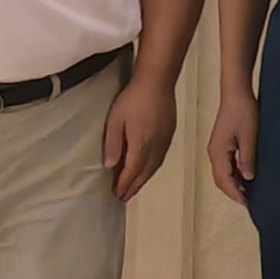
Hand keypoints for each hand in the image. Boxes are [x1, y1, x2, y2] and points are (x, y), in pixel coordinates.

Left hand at [104, 73, 179, 199]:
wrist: (157, 81)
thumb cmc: (132, 99)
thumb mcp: (115, 120)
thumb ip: (113, 143)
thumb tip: (110, 166)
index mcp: (141, 144)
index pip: (132, 170)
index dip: (124, 183)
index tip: (116, 194)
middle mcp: (156, 146)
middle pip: (145, 172)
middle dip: (134, 186)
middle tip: (124, 197)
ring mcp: (165, 139)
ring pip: (155, 166)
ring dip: (144, 179)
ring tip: (135, 187)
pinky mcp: (170, 133)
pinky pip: (161, 157)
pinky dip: (153, 168)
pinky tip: (148, 168)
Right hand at [205, 89, 258, 205]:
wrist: (236, 93)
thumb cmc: (244, 112)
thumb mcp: (249, 136)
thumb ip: (247, 158)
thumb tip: (247, 178)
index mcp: (217, 153)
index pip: (224, 180)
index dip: (235, 193)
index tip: (247, 204)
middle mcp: (213, 153)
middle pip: (220, 179)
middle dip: (233, 192)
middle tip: (248, 202)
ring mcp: (216, 148)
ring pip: (222, 173)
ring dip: (233, 183)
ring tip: (248, 193)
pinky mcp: (222, 143)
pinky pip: (225, 164)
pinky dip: (233, 174)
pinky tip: (245, 176)